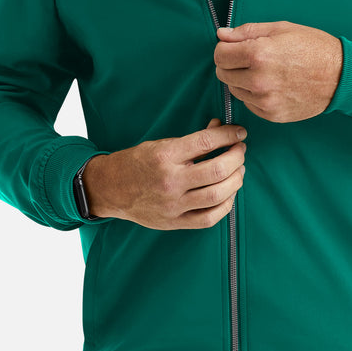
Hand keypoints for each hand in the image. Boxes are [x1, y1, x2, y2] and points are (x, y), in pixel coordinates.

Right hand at [82, 118, 245, 229]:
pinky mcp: (175, 222)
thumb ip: (193, 140)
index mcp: (165, 155)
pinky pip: (210, 218)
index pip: (207, 141)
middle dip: (237, 156)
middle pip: (218, 169)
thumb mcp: (162, 144)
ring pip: (219, 195)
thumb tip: (221, 128)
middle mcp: (170, 181)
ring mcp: (173, 204)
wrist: (111, 189)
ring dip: (236, 180)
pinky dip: (226, 205)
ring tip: (238, 170)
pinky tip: (228, 193)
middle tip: (240, 150)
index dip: (230, 134)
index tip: (240, 132)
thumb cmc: (138, 163)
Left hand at [214, 21, 342, 122]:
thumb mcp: (280, 29)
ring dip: (241, 80)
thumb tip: (221, 35)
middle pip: (223, 73)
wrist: (340, 76)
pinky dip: (254, 95)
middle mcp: (258, 80)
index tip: (235, 47)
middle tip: (250, 58)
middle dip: (231, 64)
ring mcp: (265, 100)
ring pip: (234, 90)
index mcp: (258, 54)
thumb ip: (246, 32)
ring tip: (263, 71)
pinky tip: (271, 85)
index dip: (225, 48)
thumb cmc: (313, 48)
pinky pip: (249, 104)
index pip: (219, 54)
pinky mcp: (271, 114)